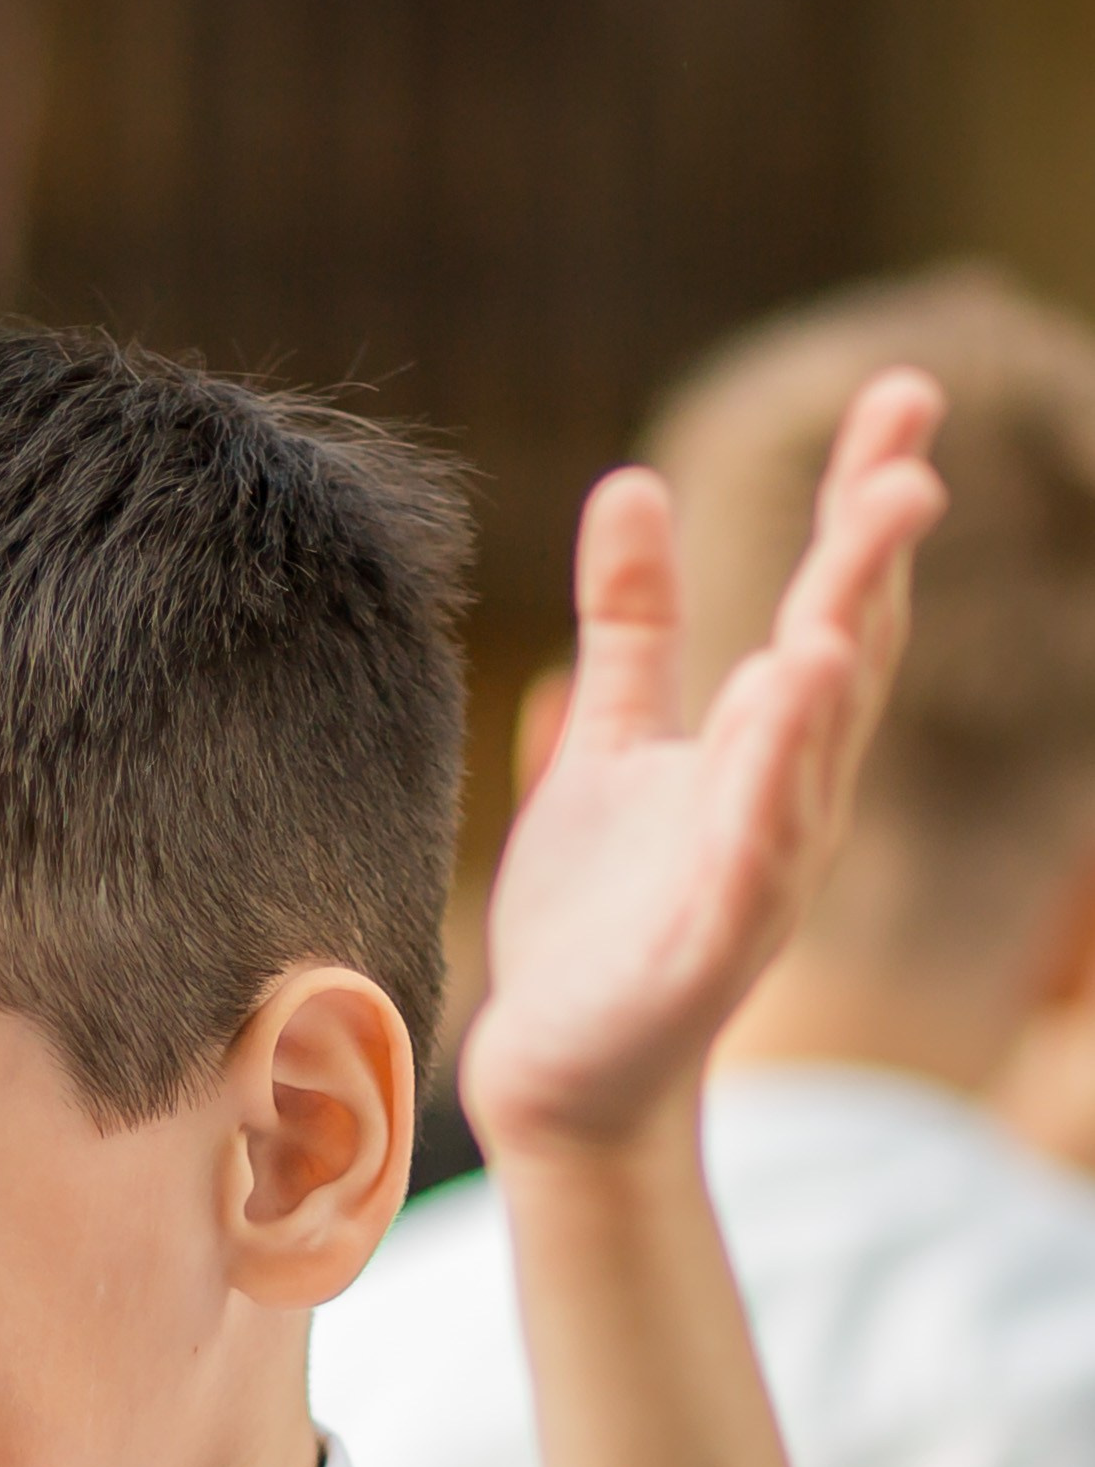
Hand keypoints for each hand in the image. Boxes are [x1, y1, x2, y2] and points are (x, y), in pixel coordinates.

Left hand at [463, 370, 945, 1160]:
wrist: (557, 1074)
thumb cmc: (597, 917)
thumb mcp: (608, 744)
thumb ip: (632, 625)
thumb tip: (634, 483)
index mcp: (767, 748)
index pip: (833, 601)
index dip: (864, 502)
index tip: (904, 393)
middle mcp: (785, 802)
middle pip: (847, 664)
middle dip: (875, 572)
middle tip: (909, 467)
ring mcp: (755, 876)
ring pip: (808, 764)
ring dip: (833, 679)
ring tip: (839, 598)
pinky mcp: (709, 949)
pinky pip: (749, 860)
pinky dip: (767, 791)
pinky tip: (780, 714)